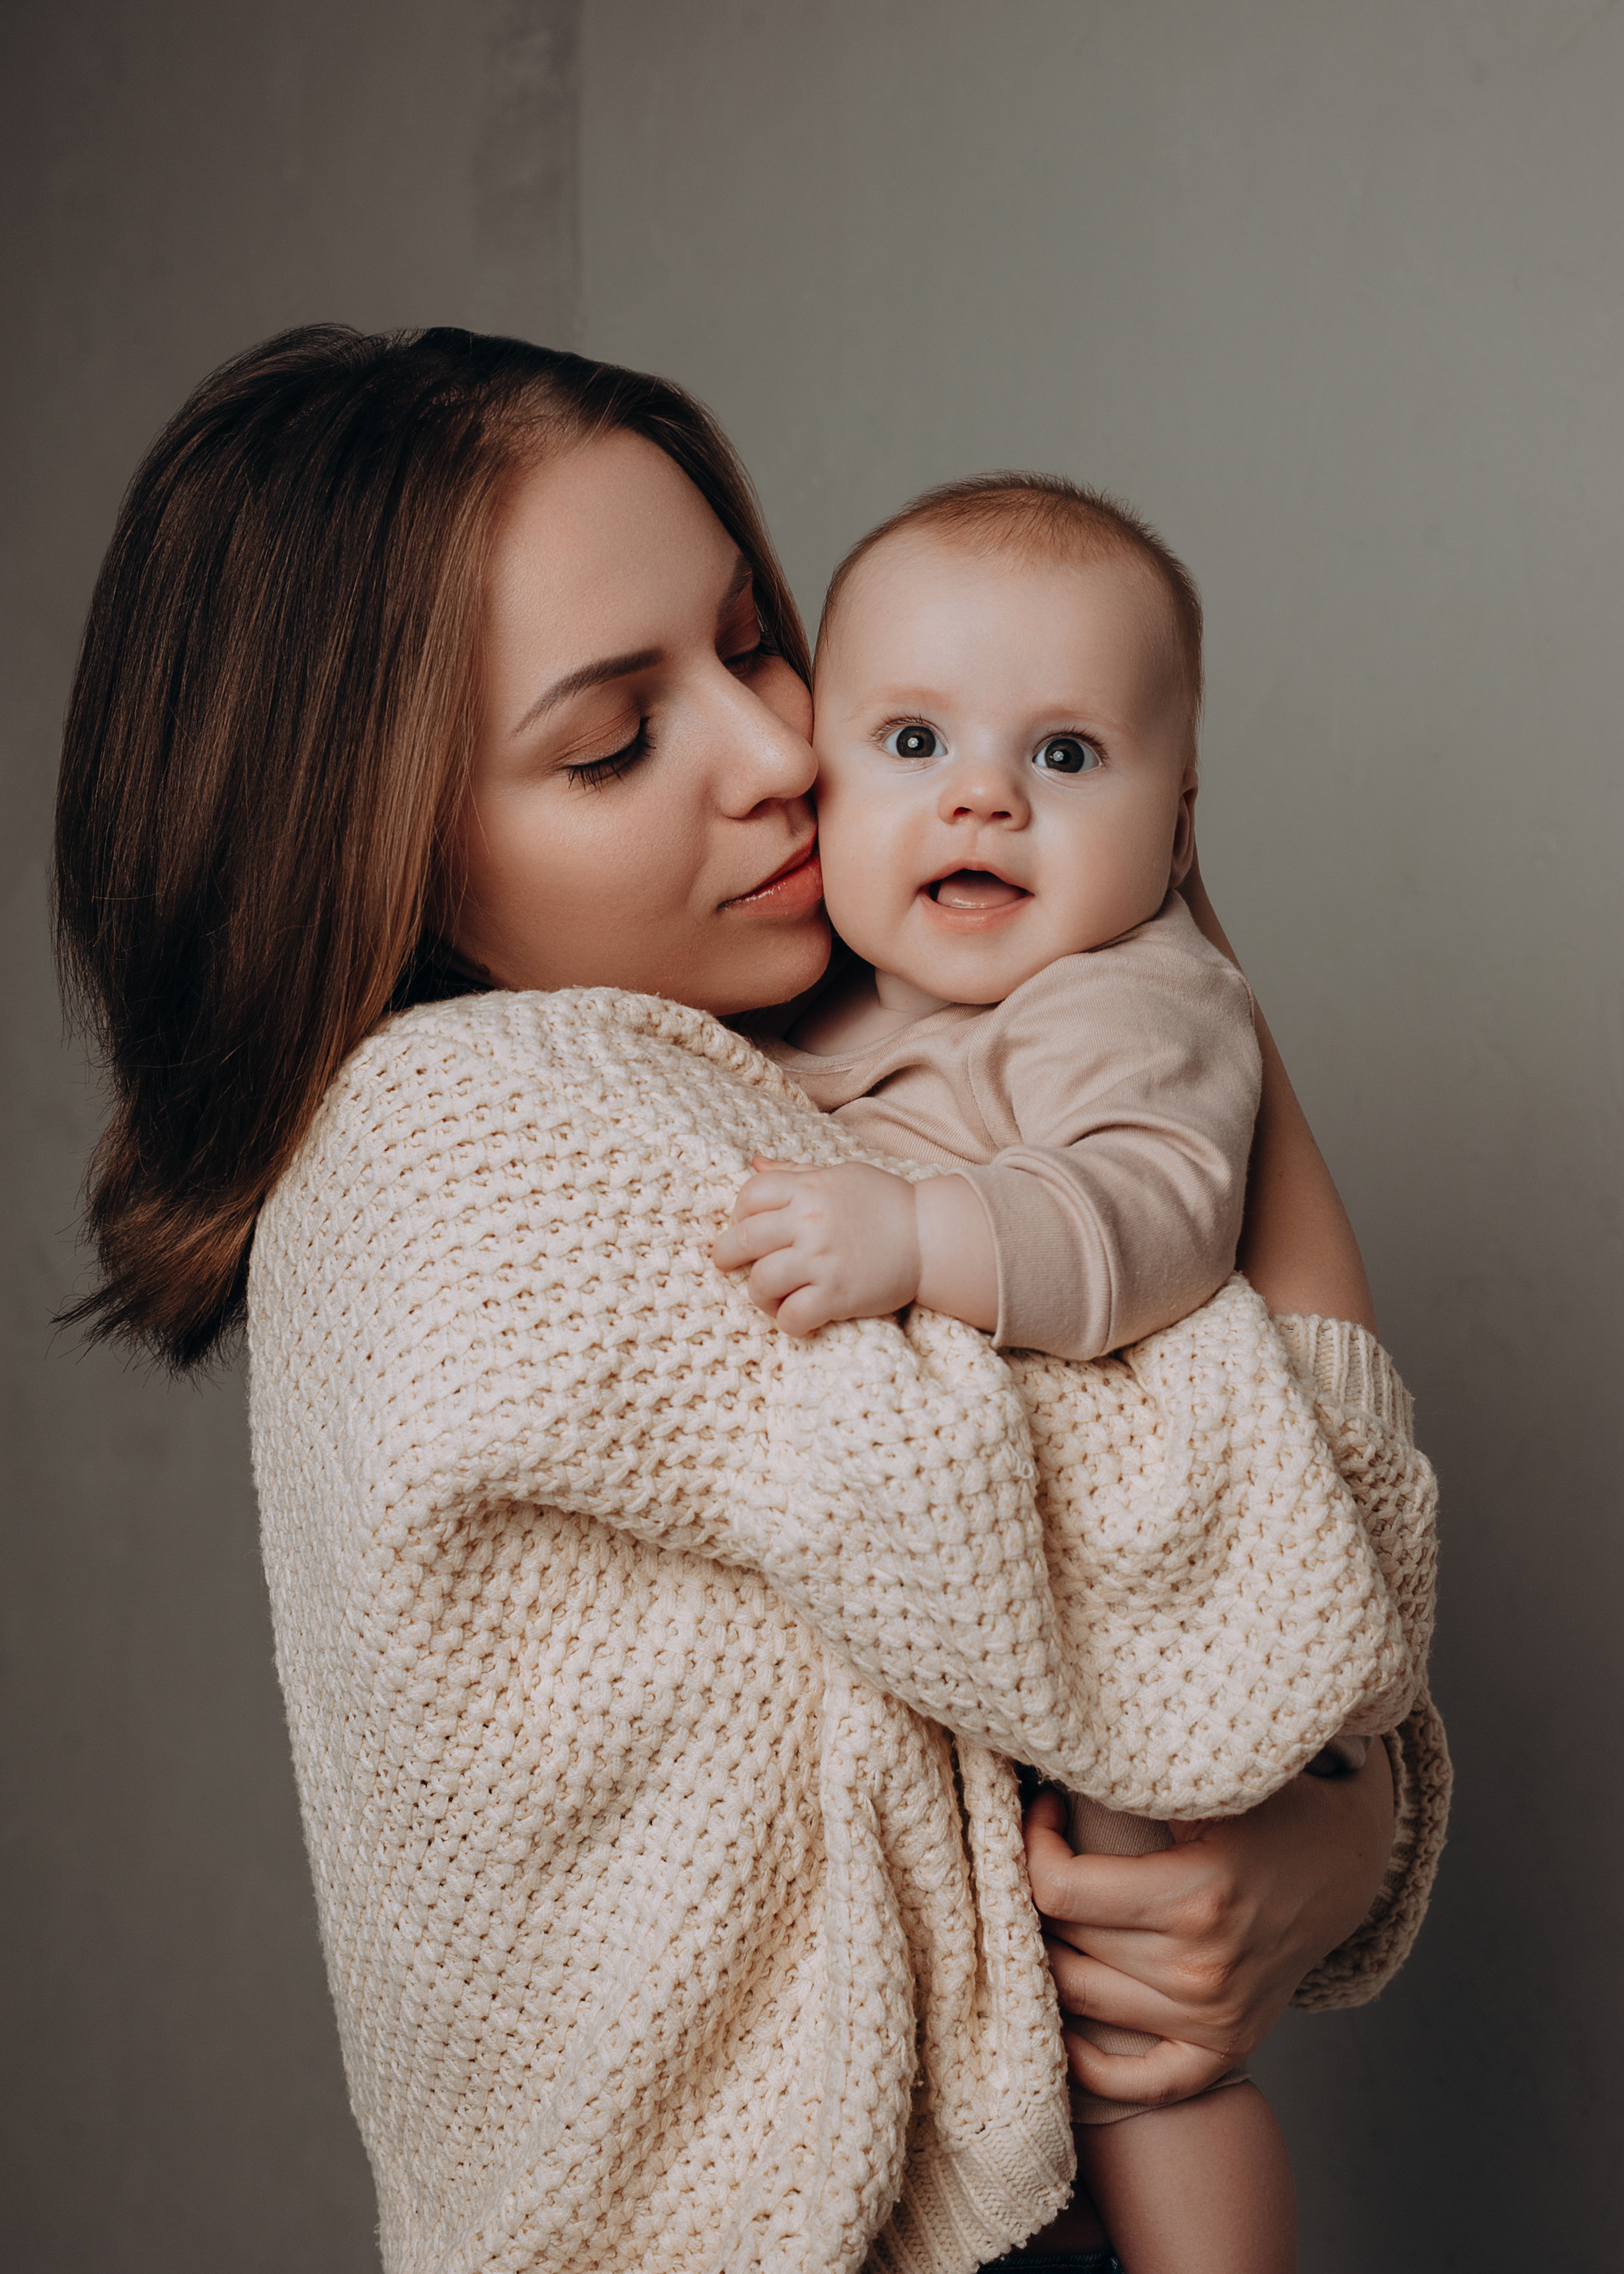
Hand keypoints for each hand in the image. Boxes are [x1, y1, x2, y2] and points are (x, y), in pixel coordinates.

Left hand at [710, 1156, 921, 1334]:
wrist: (932, 1236)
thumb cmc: (886, 1203)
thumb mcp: (840, 1175)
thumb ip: (795, 1172)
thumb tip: (754, 1163)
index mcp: (808, 1188)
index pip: (748, 1195)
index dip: (738, 1213)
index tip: (744, 1226)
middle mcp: (809, 1221)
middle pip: (742, 1240)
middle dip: (727, 1256)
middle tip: (729, 1265)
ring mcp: (822, 1260)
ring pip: (760, 1283)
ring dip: (759, 1294)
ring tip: (771, 1296)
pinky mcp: (838, 1295)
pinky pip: (792, 1316)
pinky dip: (788, 1322)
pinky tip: (798, 1317)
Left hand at [1024, 1738, 1394, 2103]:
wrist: (1342, 1863)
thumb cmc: (1270, 1810)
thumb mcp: (1209, 1783)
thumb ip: (1135, 1783)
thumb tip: (1057, 1766)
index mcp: (1196, 1897)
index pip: (1060, 1889)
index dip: (1034, 1843)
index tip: (1046, 1807)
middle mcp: (1202, 1969)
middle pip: (1065, 1939)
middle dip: (1036, 1888)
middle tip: (1045, 1848)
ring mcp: (1215, 2018)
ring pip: (1081, 1998)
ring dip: (1048, 1955)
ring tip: (1052, 1907)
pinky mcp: (1227, 2047)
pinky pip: (1145, 2084)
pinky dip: (1093, 2068)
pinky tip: (1065, 2031)